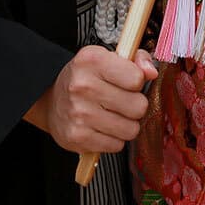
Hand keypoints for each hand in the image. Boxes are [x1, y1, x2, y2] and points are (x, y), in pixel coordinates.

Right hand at [26, 47, 158, 154]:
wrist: (53, 102)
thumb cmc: (87, 79)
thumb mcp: (109, 58)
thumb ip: (136, 59)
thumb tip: (152, 72)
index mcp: (92, 60)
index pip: (137, 79)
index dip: (137, 82)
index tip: (128, 82)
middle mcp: (82, 86)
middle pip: (138, 106)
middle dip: (135, 105)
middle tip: (122, 102)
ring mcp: (79, 114)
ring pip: (130, 129)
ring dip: (126, 124)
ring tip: (113, 115)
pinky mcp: (77, 137)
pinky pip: (116, 145)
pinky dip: (114, 139)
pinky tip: (103, 128)